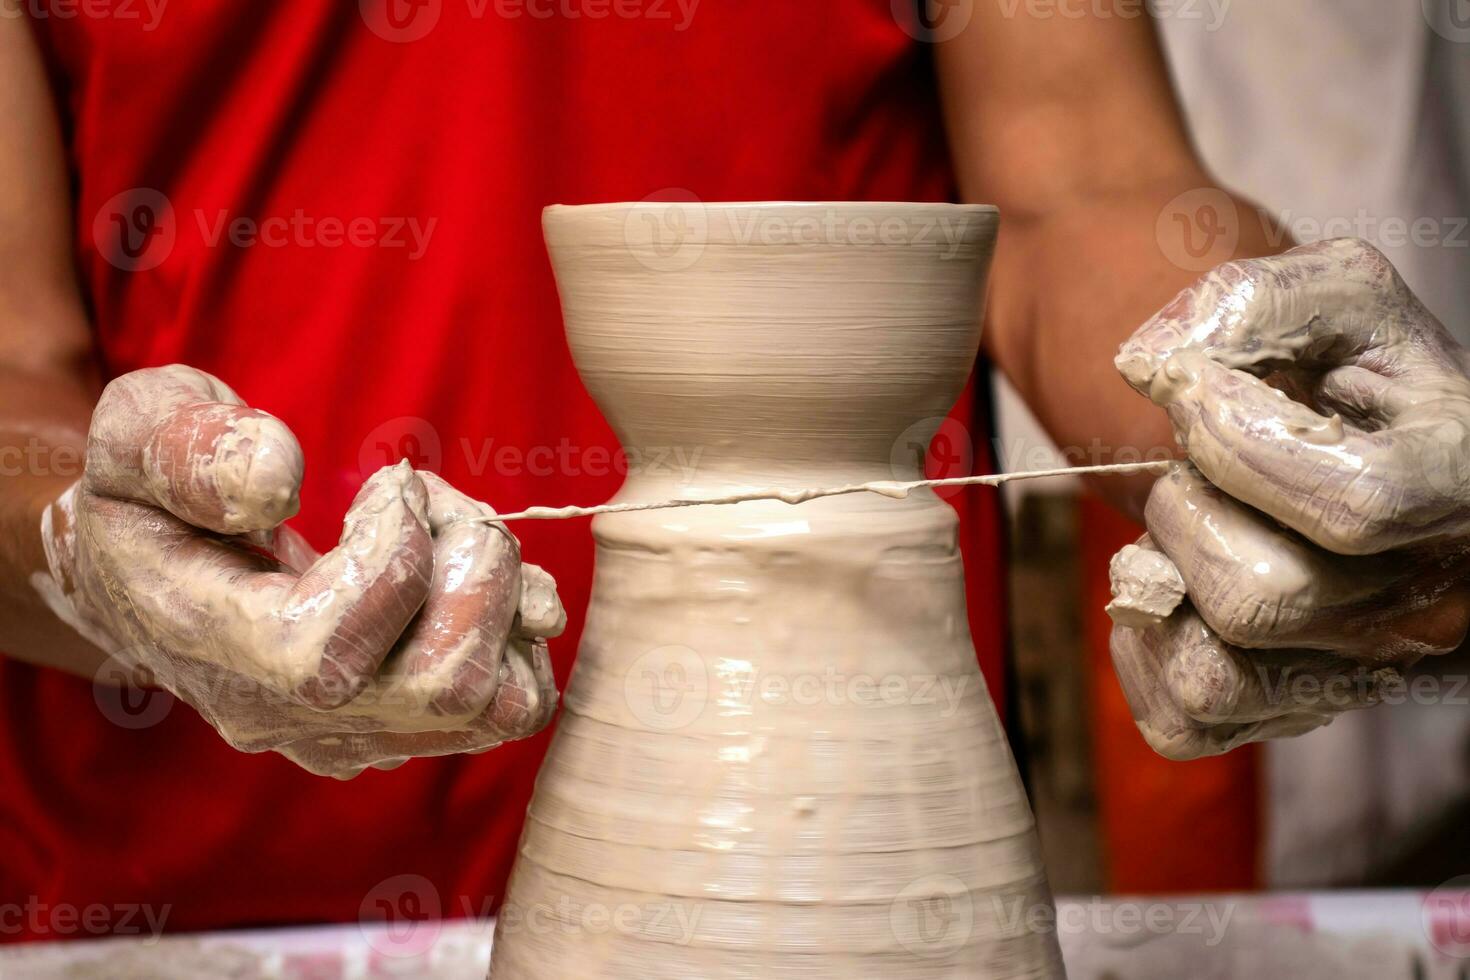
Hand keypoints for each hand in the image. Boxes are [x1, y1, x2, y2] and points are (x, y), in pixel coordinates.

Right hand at [37, 365, 563, 777]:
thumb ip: (189, 448)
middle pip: (445, 688)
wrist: (147, 573)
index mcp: (210, 645)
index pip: (330, 655)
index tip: (388, 483)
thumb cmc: (149, 489)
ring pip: (500, 702)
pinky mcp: (400, 728)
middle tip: (433, 501)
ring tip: (452, 532)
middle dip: (477, 567)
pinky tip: (464, 568)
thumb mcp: (139, 432)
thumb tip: (276, 482)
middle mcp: (287, 716)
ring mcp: (351, 734)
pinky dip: (519, 624)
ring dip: (505, 595)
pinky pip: (512, 699)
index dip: (395, 553)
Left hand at [1107, 239, 1469, 759]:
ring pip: (1217, 673)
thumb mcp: (1324, 291)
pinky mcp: (1293, 711)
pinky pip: (1183, 717)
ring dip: (1163, 574)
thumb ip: (1249, 299)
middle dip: (1188, 508)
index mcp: (1465, 486)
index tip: (1195, 393)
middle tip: (1196, 466)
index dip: (1235, 441)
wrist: (1318, 430)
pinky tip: (1166, 581)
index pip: (1353, 508)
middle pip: (1266, 599)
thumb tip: (1154, 371)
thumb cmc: (1327, 362)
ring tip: (1191, 520)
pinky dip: (1141, 645)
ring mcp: (1367, 671)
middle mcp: (1442, 605)